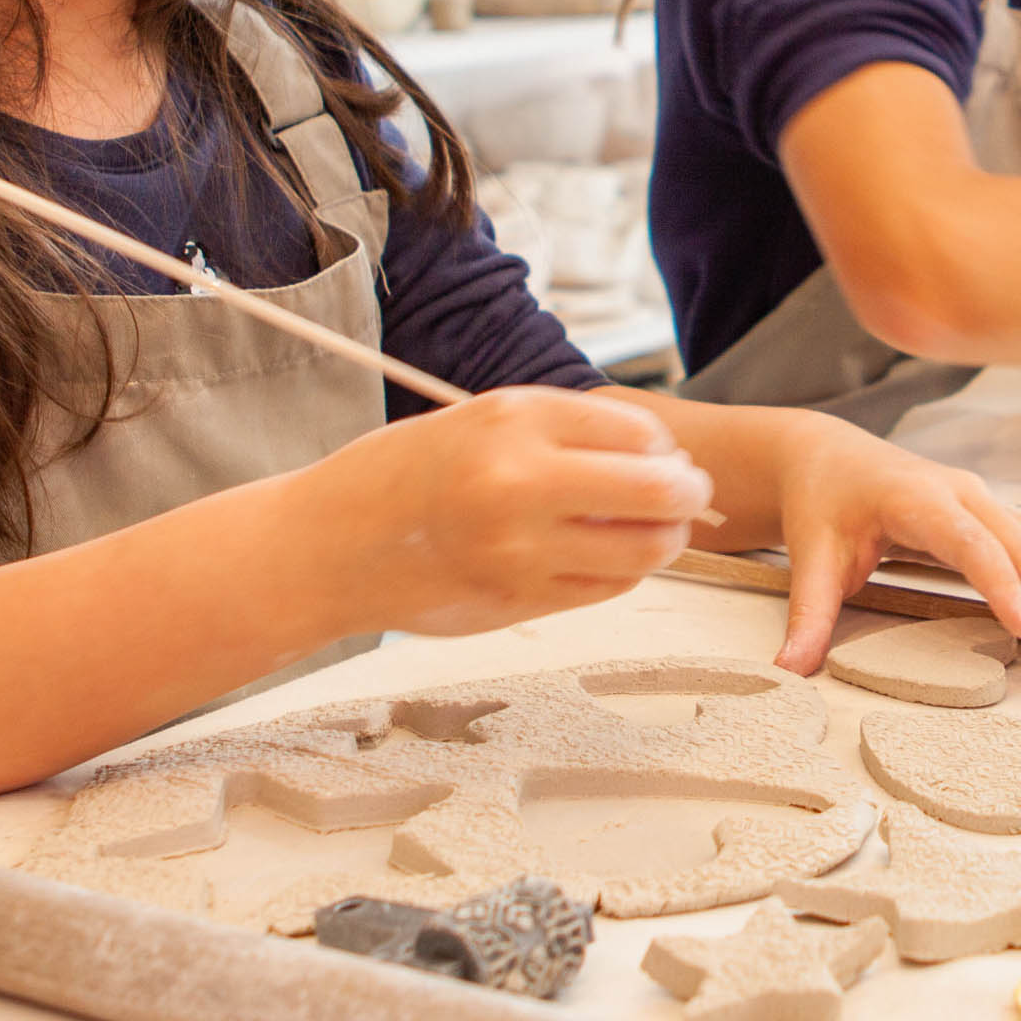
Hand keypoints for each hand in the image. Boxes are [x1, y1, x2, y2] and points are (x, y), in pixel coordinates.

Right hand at [321, 388, 712, 636]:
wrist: (331, 544)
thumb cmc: (407, 472)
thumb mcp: (483, 419)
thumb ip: (567, 432)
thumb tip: (660, 454)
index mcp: (514, 421)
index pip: (638, 430)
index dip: (664, 446)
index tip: (664, 453)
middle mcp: (520, 483)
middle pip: (656, 492)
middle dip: (687, 493)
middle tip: (689, 492)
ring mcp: (519, 549)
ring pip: (642, 551)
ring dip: (664, 539)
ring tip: (654, 528)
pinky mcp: (517, 601)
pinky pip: (605, 589)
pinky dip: (624, 572)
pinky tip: (606, 556)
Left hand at [765, 419, 1020, 691]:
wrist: (830, 455)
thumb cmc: (822, 501)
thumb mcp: (809, 556)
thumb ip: (807, 614)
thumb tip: (789, 670)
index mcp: (916, 497)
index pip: (971, 541)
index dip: (1004, 583)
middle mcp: (962, 493)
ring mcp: (985, 501)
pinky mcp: (995, 515)